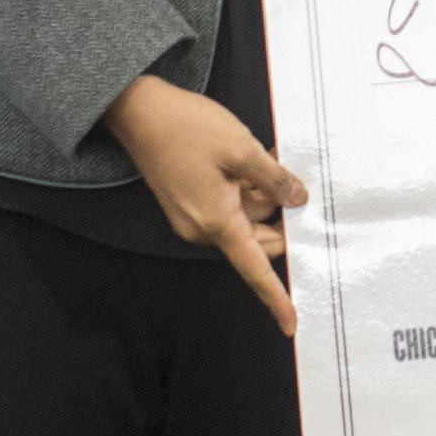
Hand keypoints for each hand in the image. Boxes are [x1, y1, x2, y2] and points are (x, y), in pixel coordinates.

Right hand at [107, 73, 307, 331]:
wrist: (139, 111)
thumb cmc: (185, 127)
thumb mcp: (242, 149)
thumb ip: (274, 179)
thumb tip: (297, 200)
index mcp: (216, 222)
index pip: (255, 269)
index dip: (276, 296)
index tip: (292, 324)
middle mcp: (201, 229)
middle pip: (257, 239)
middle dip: (274, 211)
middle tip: (280, 175)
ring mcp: (192, 218)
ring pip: (245, 218)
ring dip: (258, 192)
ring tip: (256, 156)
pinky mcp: (188, 203)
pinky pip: (228, 206)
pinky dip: (242, 187)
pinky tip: (243, 161)